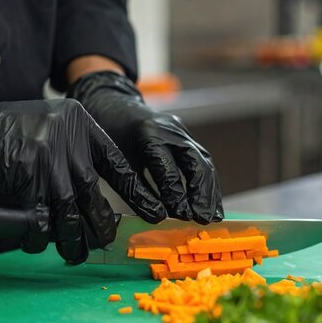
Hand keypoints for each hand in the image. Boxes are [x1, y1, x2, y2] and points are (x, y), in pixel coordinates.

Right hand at [0, 87, 165, 262]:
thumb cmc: (10, 128)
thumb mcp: (53, 123)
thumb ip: (75, 148)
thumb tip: (93, 196)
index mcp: (80, 125)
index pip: (118, 162)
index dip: (137, 191)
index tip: (154, 211)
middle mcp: (68, 141)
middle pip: (94, 193)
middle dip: (102, 224)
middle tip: (105, 241)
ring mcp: (47, 160)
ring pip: (70, 211)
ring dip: (74, 239)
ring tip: (78, 253)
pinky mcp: (25, 179)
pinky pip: (41, 219)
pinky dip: (41, 237)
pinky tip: (41, 244)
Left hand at [68, 71, 223, 223]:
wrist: (114, 103)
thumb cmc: (109, 133)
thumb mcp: (116, 161)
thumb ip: (136, 187)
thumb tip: (155, 217)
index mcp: (148, 134)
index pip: (168, 167)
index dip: (176, 194)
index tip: (182, 215)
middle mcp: (170, 130)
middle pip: (195, 162)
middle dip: (201, 194)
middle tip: (202, 218)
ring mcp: (181, 131)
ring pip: (204, 162)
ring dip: (210, 191)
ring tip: (212, 215)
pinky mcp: (186, 136)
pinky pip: (202, 160)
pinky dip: (207, 183)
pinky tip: (210, 202)